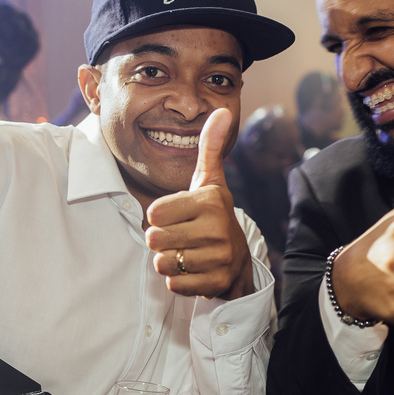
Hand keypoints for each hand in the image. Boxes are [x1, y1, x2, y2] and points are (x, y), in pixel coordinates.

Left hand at [145, 108, 253, 299]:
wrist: (238, 259)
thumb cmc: (213, 215)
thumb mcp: (211, 182)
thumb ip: (211, 147)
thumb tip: (220, 110)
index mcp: (210, 202)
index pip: (154, 212)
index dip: (160, 216)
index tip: (180, 216)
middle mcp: (217, 229)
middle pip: (155, 239)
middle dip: (162, 240)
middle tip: (182, 237)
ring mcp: (218, 258)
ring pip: (163, 263)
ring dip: (169, 261)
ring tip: (188, 252)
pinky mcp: (215, 283)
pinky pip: (174, 284)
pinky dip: (179, 280)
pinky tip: (195, 270)